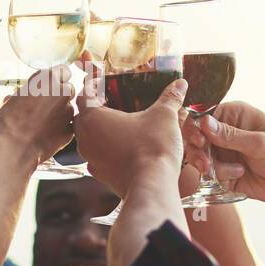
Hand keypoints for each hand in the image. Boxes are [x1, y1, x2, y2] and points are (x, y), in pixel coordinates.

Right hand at [0, 66, 75, 164]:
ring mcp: (67, 112)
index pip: (63, 71)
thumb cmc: (6, 122)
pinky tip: (47, 134)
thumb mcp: (13, 98)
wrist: (11, 148)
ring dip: (60, 113)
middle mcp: (61, 92)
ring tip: (43, 123)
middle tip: (45, 105)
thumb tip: (26, 94)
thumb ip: (28, 91)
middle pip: (68, 89)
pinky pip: (69, 126)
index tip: (50, 86)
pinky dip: (62, 129)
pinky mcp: (69, 130)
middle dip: (60, 95)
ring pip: (69, 108)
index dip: (57, 79)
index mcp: (47, 78)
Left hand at [74, 77, 187, 195]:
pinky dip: (107, 148)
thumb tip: (180, 83)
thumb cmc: (152, 147)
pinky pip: (99, 155)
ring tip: (120, 123)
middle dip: (96, 107)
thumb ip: (170, 98)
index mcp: (92, 117)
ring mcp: (90, 158)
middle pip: (83, 116)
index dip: (94, 83)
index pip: (85, 93)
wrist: (152, 186)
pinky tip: (125, 145)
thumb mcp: (164, 116)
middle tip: (113, 100)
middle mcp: (84, 138)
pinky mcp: (100, 174)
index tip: (103, 79)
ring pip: (89, 137)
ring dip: (101, 129)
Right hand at [183, 101, 264, 220]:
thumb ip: (230, 136)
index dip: (196, 127)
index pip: (205, 115)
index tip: (197, 140)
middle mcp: (228, 132)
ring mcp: (226, 152)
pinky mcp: (226, 171)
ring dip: (208, 165)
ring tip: (219, 172)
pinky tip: (238, 175)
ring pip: (200, 156)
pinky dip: (219, 176)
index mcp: (236, 115)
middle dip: (198, 150)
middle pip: (197, 137)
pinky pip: (211, 173)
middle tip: (204, 162)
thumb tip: (204, 123)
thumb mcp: (259, 143)